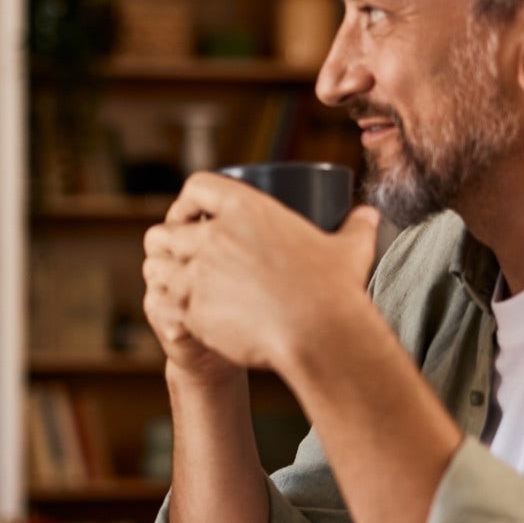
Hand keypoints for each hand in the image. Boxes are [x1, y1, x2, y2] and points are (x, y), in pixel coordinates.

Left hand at [145, 173, 380, 373]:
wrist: (319, 336)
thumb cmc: (335, 291)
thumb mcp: (349, 250)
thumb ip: (357, 227)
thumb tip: (369, 213)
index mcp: (244, 209)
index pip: (197, 186)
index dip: (188, 200)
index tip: (191, 215)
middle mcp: (212, 236)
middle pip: (164, 230)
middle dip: (165, 242)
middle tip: (178, 255)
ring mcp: (197, 273)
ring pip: (154, 266)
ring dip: (161, 273)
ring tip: (173, 282)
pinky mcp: (192, 309)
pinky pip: (162, 302)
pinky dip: (166, 306)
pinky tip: (177, 312)